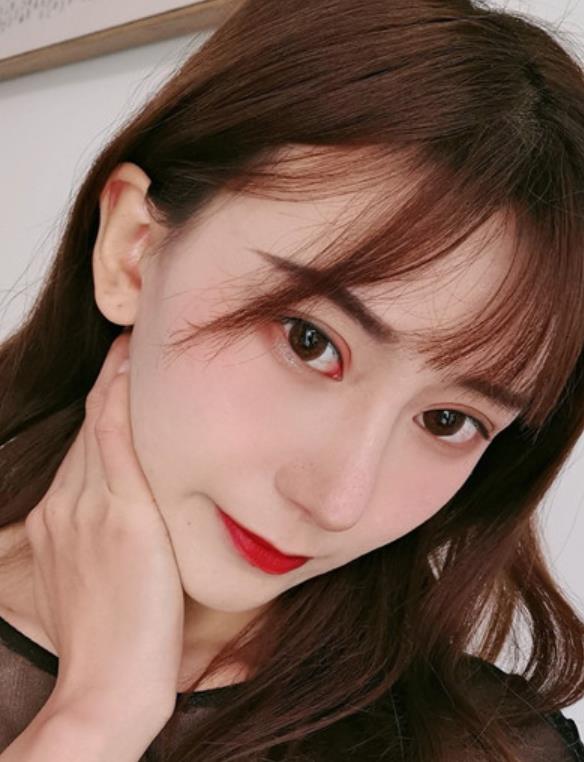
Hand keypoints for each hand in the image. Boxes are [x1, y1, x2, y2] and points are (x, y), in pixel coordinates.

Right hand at [24, 332, 184, 718]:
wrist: (109, 687)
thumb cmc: (114, 639)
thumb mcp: (96, 577)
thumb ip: (106, 537)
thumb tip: (131, 516)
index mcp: (60, 518)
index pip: (87, 446)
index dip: (104, 405)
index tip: (122, 372)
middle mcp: (68, 506)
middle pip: (93, 429)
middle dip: (111, 382)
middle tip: (131, 341)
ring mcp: (91, 510)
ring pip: (103, 428)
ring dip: (117, 382)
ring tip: (134, 344)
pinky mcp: (121, 518)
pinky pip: (117, 447)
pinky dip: (122, 407)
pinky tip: (131, 375)